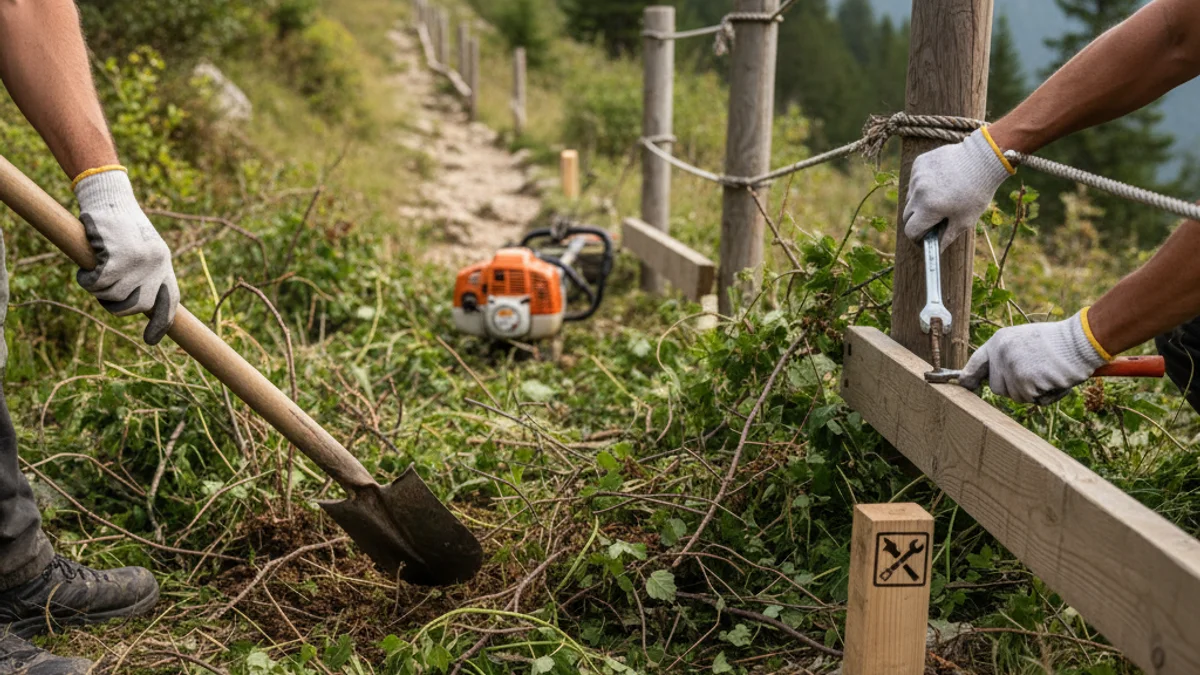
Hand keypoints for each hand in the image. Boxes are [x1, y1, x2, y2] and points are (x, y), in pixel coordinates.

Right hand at [74, 169, 178, 344]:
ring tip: (93, 271)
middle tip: (102, 288)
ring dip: (97, 289)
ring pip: (114, 296)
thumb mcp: (138, 247)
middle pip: (137, 306)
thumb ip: (141, 272)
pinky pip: (98, 284)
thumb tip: (134, 302)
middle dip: (115, 304)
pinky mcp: (119, 257)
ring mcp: (139, 262)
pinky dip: (86, 280)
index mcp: (164, 263)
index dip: (161, 322)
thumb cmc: (117, 223)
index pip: (170, 300)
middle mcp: (157, 264)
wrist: (108, 195)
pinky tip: (84, 269)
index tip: (151, 341)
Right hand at [903, 128, 1013, 250]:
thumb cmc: (977, 192)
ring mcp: (917, 176)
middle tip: (933, 220)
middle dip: (917, 221)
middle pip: (907, 215)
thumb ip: (947, 237)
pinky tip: (940, 181)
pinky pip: (915, 180)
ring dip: (920, 202)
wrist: (984, 158)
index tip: (925, 239)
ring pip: (910, 197)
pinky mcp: (919, 163)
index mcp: (929, 208)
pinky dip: (923, 185)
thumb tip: (936, 251)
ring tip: (940, 198)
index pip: (911, 231)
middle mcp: (918, 192)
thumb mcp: (965, 220)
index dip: (918, 238)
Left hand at [957, 311, 1109, 404]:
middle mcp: (1000, 354)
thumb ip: (1008, 356)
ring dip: (1032, 392)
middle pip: (996, 387)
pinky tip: (1054, 380)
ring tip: (1048, 373)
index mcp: (999, 341)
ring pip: (1014, 396)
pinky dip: (1045, 396)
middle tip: (1036, 374)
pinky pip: (1031, 399)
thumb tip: (994, 379)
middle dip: (1014, 387)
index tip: (965, 385)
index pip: (976, 363)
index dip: (969, 377)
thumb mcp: (1025, 342)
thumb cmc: (1059, 343)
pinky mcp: (1024, 381)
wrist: (1080, 340)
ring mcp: (1011, 368)